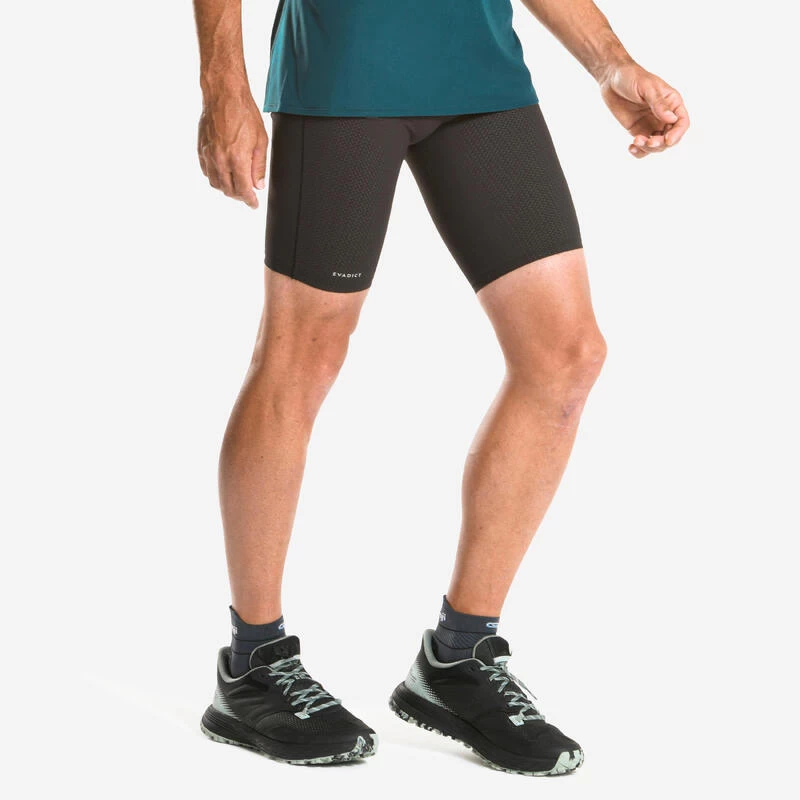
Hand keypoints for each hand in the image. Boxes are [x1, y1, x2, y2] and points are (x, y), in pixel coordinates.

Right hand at [198, 86, 267, 207]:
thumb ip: (259, 166)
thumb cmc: (244, 113)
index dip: (249, 201)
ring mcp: (209, 155)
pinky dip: (215, 177)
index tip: (254, 205)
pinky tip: (223, 174)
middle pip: (228, 190)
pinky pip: (207, 171)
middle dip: (239, 196)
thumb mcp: (261, 140)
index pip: (243, 190)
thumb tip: (258, 184)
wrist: (223, 94)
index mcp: (237, 159)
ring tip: (236, 186)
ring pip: (216, 183)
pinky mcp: (201, 149)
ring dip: (226, 189)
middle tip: (247, 196)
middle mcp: (220, 160)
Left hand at [599, 63, 688, 158]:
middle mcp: (664, 116)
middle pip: (670, 138)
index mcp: (672, 103)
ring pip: (657, 145)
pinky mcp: (638, 130)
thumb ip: (658, 104)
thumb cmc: (632, 77)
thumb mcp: (647, 88)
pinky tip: (631, 148)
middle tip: (648, 142)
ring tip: (635, 141)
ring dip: (648, 149)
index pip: (682, 123)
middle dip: (661, 144)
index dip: (677, 134)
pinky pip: (642, 146)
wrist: (612, 79)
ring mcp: (651, 124)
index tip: (667, 140)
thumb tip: (671, 119)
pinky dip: (639, 151)